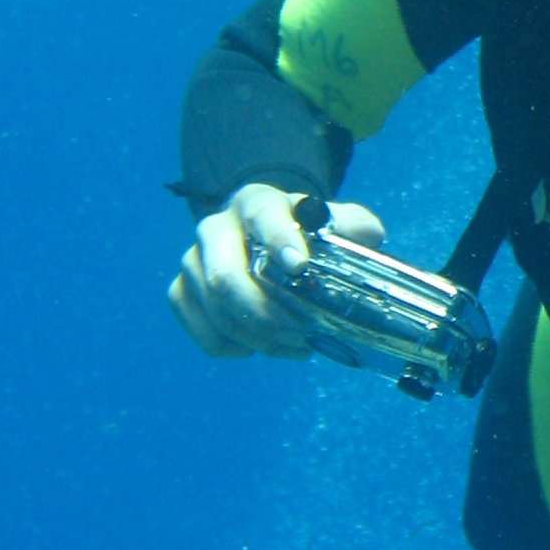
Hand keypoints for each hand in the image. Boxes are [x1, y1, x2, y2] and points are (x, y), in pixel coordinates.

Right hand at [168, 182, 387, 359]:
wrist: (264, 238)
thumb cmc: (306, 233)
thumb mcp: (335, 222)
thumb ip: (354, 226)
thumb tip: (367, 236)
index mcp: (256, 202)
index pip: (262, 217)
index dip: (278, 240)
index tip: (299, 267)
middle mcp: (216, 227)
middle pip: (225, 277)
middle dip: (266, 314)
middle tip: (302, 332)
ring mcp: (193, 260)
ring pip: (214, 309)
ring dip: (258, 337)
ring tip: (295, 343)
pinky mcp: (182, 291)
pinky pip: (201, 330)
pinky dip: (232, 347)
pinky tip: (258, 344)